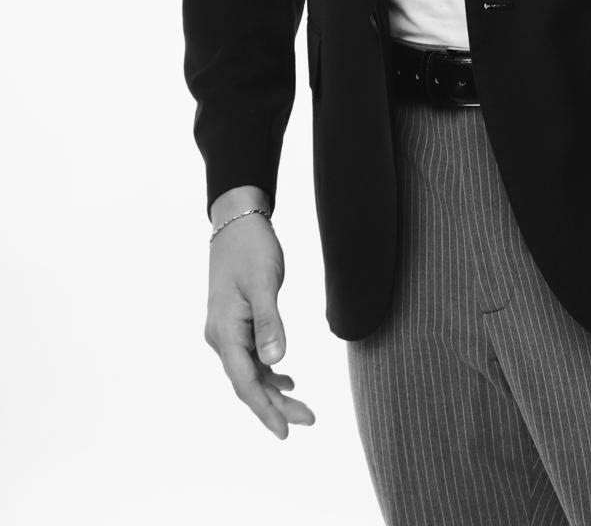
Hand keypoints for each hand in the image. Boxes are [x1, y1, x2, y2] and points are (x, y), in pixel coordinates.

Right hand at [204, 212, 315, 438]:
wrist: (236, 220)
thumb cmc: (250, 247)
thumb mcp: (263, 282)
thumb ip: (270, 322)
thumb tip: (276, 362)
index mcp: (225, 331)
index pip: (245, 382)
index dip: (265, 409)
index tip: (286, 431)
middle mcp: (221, 336)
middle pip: (249, 382)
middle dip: (276, 405)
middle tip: (309, 420)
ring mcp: (227, 330)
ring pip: (251, 372)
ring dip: (274, 390)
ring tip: (303, 407)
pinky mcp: (236, 321)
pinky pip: (251, 357)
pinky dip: (269, 371)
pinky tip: (287, 378)